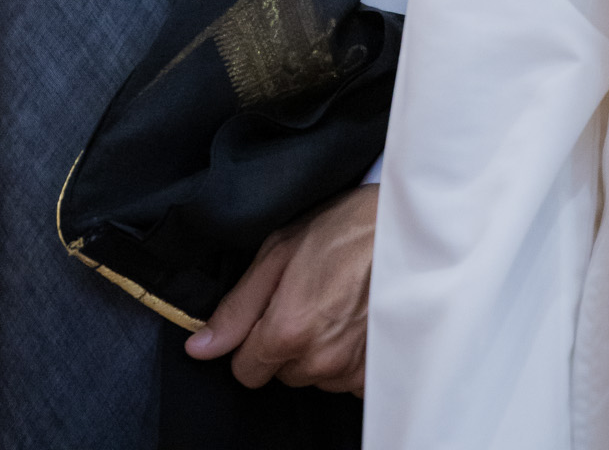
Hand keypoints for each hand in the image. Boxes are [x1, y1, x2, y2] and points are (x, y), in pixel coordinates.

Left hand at [184, 185, 377, 396]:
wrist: (408, 229)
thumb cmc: (344, 229)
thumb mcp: (279, 252)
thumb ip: (237, 307)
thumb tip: (199, 348)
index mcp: (287, 331)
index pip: (245, 371)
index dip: (251, 340)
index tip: (270, 311)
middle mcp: (319, 360)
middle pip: (281, 373)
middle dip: (286, 342)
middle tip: (308, 296)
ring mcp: (351, 371)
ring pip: (314, 376)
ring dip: (318, 350)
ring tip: (336, 303)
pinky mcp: (377, 373)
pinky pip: (346, 380)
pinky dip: (347, 357)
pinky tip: (356, 321)